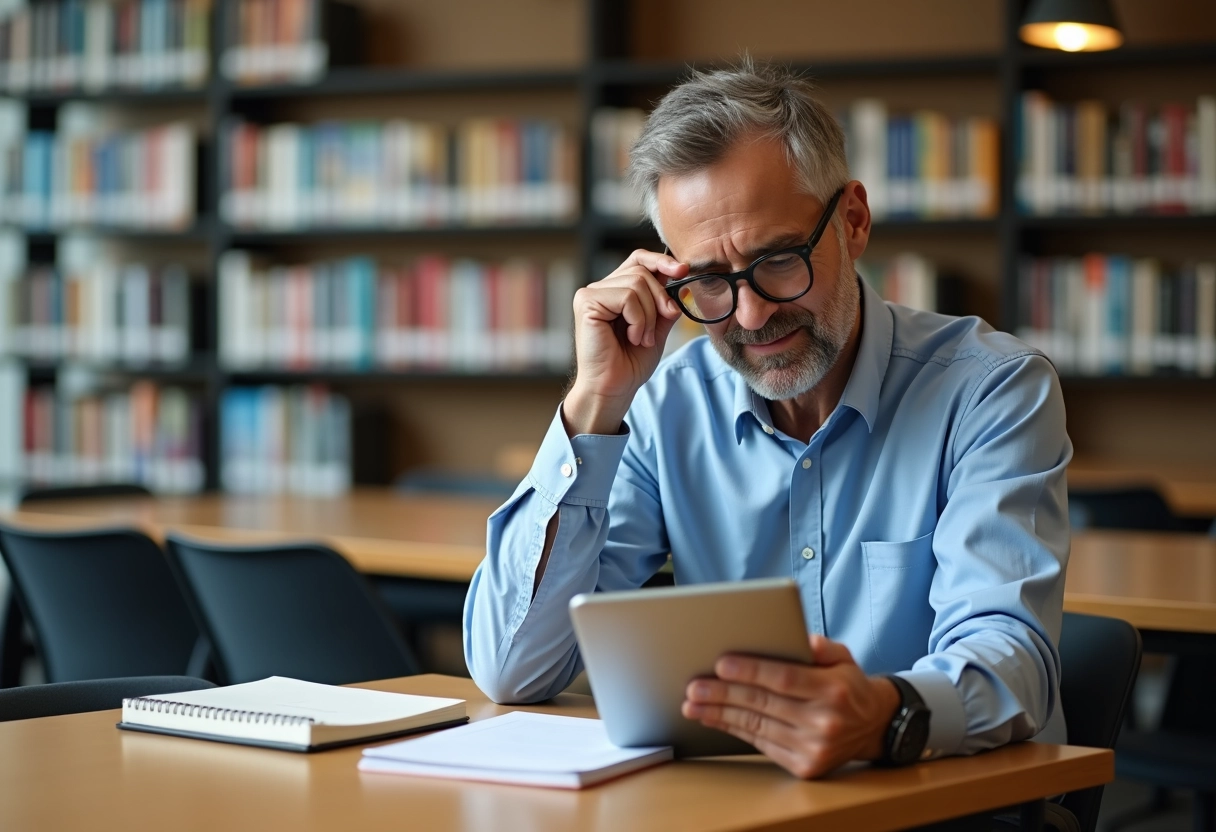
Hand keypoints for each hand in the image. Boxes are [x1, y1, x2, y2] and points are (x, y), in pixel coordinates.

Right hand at [563, 249, 686, 435]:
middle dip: (660, 299)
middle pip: (642, 271)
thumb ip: (665, 304)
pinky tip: (632, 337)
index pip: (639, 259)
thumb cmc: (630, 363)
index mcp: (615, 290)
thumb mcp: (657, 328)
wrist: (614, 388)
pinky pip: (627, 297)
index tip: (683, 270)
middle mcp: (600, 288)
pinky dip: (638, 320)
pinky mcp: (586, 302)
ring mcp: (590, 294)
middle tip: (658, 328)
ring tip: (642, 338)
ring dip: (649, 316)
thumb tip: (681, 281)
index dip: (661, 261)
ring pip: (636, 283)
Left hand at [681, 635, 901, 778]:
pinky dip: (734, 730)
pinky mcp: (804, 767)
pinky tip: (714, 719)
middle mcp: (824, 722)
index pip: (784, 679)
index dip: (751, 672)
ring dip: (720, 714)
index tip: (721, 664)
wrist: (873, 727)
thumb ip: (821, 646)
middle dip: (724, 694)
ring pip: (756, 726)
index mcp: (832, 690)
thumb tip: (797, 639)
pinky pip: (760, 744)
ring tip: (693, 704)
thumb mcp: (843, 658)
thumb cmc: (848, 686)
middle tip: (694, 686)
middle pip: (763, 704)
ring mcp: (814, 748)